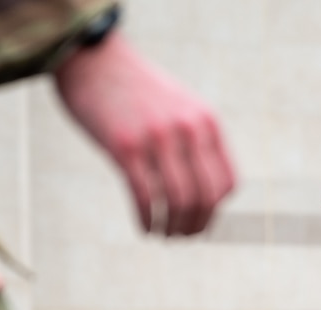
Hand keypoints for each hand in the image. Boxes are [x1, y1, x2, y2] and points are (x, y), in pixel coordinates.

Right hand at [54, 32, 235, 235]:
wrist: (94, 60)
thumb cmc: (135, 92)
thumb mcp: (178, 108)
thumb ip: (195, 141)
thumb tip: (207, 195)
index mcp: (205, 121)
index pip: (227, 183)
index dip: (215, 211)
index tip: (199, 221)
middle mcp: (186, 129)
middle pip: (206, 198)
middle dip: (196, 226)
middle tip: (181, 236)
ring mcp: (156, 137)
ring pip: (179, 201)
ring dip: (173, 228)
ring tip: (163, 235)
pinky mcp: (125, 147)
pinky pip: (145, 197)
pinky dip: (148, 221)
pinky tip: (145, 229)